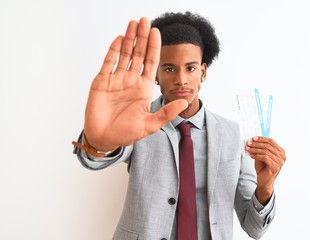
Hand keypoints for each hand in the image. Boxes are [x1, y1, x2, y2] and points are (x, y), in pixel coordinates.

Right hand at [83, 17, 187, 150]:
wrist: (104, 138)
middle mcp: (131, 80)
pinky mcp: (102, 81)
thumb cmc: (126, 133)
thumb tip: (184, 102)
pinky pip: (108, 62)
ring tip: (133, 23)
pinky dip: (113, 50)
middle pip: (138, 54)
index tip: (157, 32)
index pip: (151, 63)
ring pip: (124, 54)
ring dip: (129, 39)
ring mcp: (116, 79)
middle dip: (142, 38)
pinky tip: (119, 38)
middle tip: (145, 21)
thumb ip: (166, 113)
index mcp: (144, 88)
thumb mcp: (150, 124)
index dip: (154, 47)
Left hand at [245, 136, 285, 203]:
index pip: (271, 141)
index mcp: (281, 152)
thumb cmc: (264, 168)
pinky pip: (265, 157)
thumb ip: (261, 148)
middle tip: (248, 143)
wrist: (264, 181)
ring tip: (248, 149)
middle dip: (256, 143)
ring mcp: (279, 162)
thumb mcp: (262, 156)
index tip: (253, 138)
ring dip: (255, 149)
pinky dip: (257, 155)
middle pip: (268, 145)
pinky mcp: (275, 167)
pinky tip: (251, 156)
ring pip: (265, 151)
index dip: (261, 139)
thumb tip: (253, 140)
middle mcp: (282, 156)